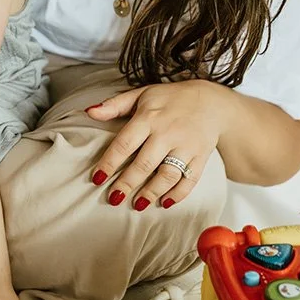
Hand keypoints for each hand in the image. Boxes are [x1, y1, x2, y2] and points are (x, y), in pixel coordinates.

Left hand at [85, 80, 223, 211]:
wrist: (211, 101)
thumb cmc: (170, 98)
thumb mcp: (141, 95)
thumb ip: (114, 105)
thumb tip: (89, 111)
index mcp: (148, 117)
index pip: (124, 144)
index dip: (109, 163)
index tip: (97, 179)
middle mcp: (167, 133)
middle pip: (144, 164)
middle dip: (127, 184)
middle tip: (113, 198)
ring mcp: (186, 146)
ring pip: (167, 175)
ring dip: (151, 192)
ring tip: (137, 204)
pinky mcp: (201, 157)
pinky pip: (190, 180)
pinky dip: (178, 195)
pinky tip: (164, 203)